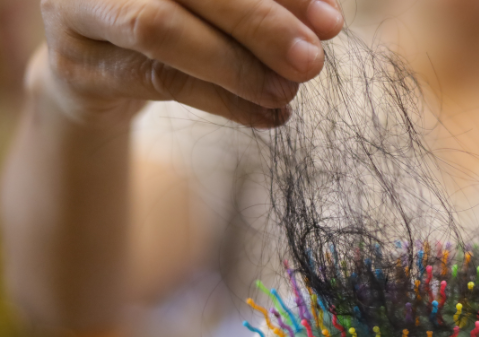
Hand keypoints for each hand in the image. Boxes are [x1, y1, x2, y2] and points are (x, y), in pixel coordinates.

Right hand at [35, 0, 342, 126]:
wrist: (98, 56)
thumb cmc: (180, 14)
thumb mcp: (221, 5)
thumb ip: (267, 2)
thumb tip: (326, 19)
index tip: (330, 21)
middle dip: (260, 25)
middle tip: (312, 61)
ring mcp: (82, 9)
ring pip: (166, 34)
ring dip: (240, 70)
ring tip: (288, 92)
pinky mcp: (80, 66)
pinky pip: (163, 82)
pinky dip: (226, 103)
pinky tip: (268, 116)